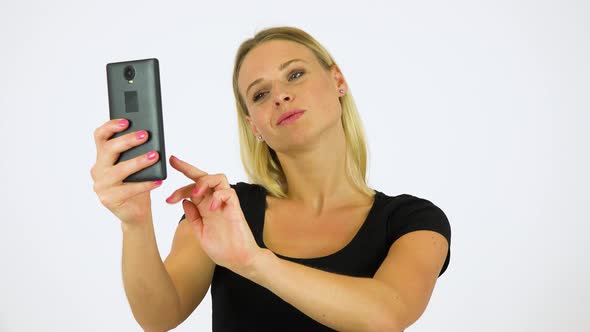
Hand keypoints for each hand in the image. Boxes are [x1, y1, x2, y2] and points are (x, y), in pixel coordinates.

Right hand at [91, 119, 162, 224]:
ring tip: (155, 156)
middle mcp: (98, 169)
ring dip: (138, 161)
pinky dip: (145, 184)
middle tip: (145, 135)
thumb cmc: (137, 183)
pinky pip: (129, 189)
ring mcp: (101, 185)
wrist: (135, 211)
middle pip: (108, 149)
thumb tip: (148, 134)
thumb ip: (136, 151)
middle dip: (127, 140)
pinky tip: (158, 180)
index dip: (111, 126)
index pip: (100, 136)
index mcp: (102, 157)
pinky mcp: (108, 199)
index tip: (126, 121)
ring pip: (119, 169)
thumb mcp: (137, 165)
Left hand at [166, 156, 263, 275]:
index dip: (179, 187)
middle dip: (187, 168)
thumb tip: (184, 200)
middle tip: (174, 162)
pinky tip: (212, 207)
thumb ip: (193, 216)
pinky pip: (229, 192)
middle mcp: (214, 202)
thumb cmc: (222, 248)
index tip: (167, 195)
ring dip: (204, 181)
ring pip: (218, 178)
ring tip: (196, 192)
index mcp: (205, 207)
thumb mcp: (200, 232)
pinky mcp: (235, 208)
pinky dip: (219, 196)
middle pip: (203, 177)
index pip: (192, 189)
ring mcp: (225, 204)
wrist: (238, 260)